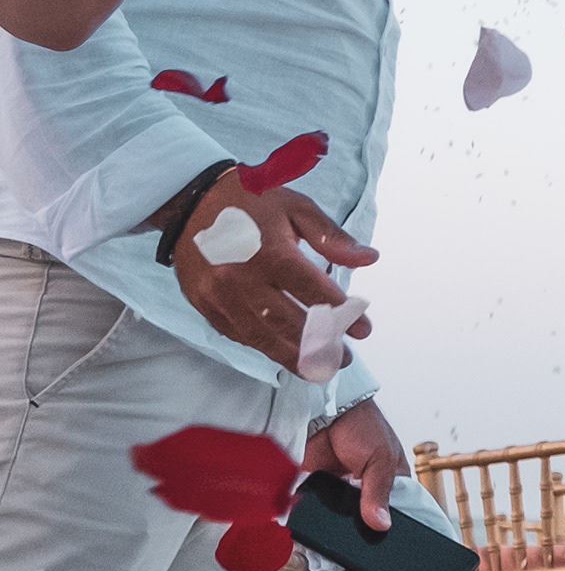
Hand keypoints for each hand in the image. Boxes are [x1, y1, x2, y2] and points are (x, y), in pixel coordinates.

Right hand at [163, 176, 376, 372]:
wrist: (190, 203)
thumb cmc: (250, 203)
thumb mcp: (297, 208)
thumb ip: (332, 237)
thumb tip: (368, 259)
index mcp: (271, 254)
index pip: (314, 293)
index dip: (342, 315)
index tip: (363, 330)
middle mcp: (242, 280)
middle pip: (287, 323)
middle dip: (320, 345)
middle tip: (343, 358)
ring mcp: (219, 296)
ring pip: (260, 337)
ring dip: (292, 357)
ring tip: (318, 368)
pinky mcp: (203, 305)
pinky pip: (237, 334)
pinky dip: (262, 346)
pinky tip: (284, 353)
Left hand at [302, 401, 406, 530]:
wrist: (327, 411)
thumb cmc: (363, 425)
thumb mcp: (381, 459)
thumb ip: (378, 493)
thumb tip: (382, 524)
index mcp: (391, 482)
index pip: (396, 512)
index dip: (391, 525)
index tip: (384, 539)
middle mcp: (367, 489)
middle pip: (366, 518)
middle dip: (361, 527)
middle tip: (357, 534)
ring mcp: (341, 490)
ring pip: (341, 517)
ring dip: (337, 521)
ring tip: (336, 525)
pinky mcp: (318, 489)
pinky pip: (317, 509)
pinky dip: (315, 513)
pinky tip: (316, 517)